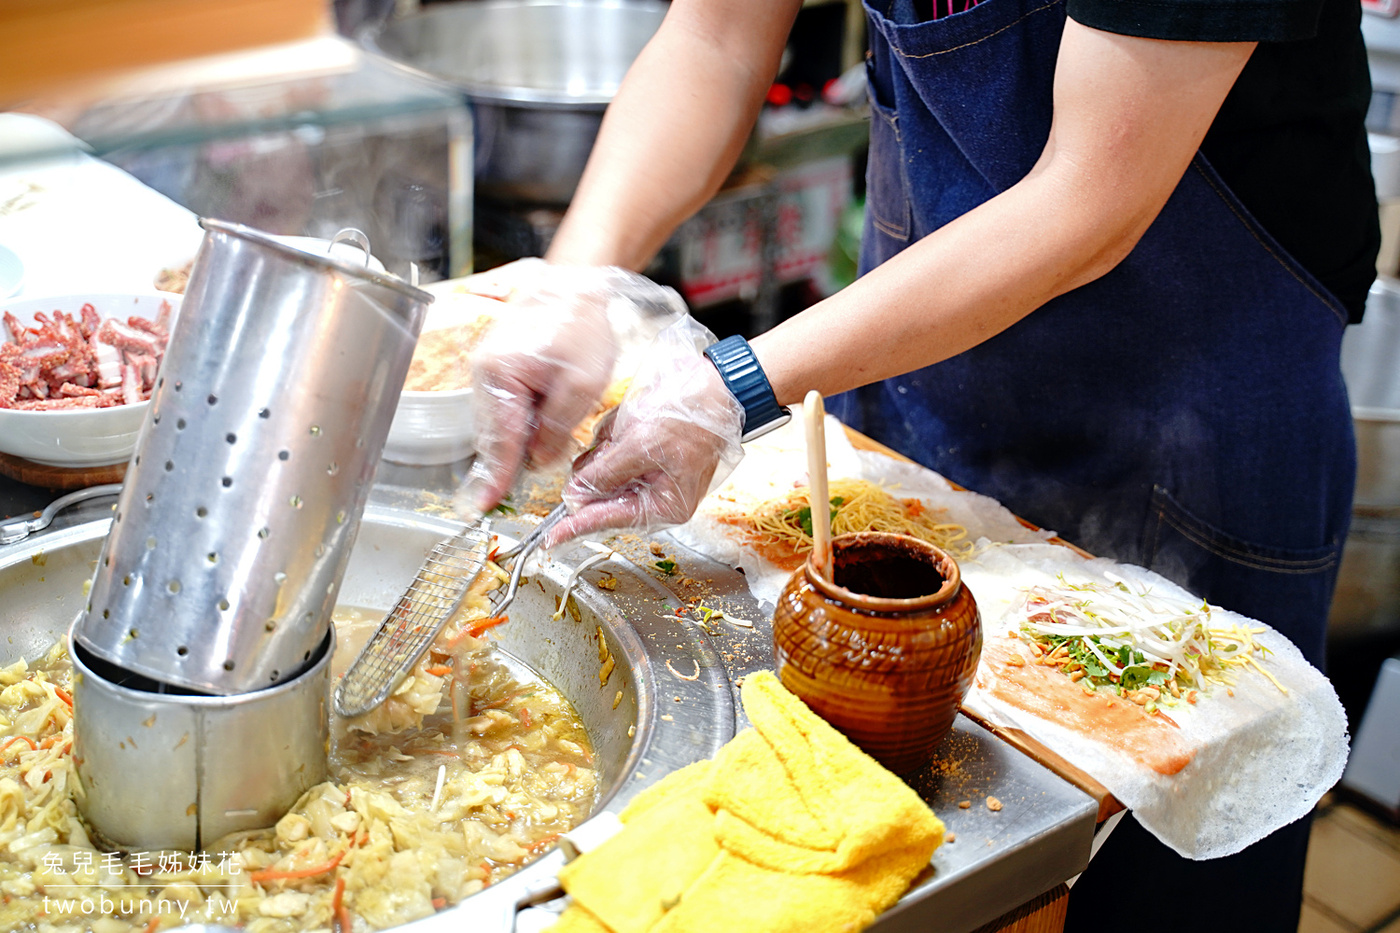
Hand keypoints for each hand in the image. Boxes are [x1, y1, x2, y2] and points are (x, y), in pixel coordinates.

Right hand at [455, 259, 685, 514]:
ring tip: (546, 438)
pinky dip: (521, 422)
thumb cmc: (582, 328)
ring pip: (500, 423)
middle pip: (494, 434)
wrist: (576, 284)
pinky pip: (506, 407)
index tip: (483, 508)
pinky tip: (542, 424)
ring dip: (520, 439)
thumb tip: (537, 462)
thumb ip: (556, 428)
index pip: (497, 441)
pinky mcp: (499, 367)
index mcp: (499, 376)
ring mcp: (488, 370)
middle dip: (513, 458)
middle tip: (522, 481)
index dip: (494, 478)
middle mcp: (484, 374)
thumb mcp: (581, 386)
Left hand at [543, 317, 743, 546]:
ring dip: (607, 445)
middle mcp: (654, 495)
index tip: (552, 537)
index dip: (577, 527)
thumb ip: (606, 474)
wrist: (714, 384)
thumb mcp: (643, 446)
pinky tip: (630, 422)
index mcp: (664, 505)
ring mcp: (645, 473)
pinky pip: (608, 449)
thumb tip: (576, 495)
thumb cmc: (693, 417)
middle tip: (614, 444)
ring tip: (630, 427)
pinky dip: (612, 433)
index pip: (610, 520)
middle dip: (600, 466)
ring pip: (600, 468)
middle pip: (601, 493)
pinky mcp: (638, 453)